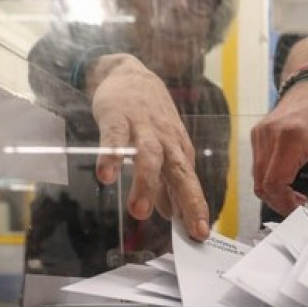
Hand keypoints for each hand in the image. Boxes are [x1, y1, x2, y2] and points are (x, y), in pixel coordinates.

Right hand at [88, 54, 209, 241]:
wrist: (129, 72)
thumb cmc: (149, 117)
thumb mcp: (163, 149)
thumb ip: (166, 183)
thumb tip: (172, 214)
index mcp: (178, 152)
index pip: (190, 184)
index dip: (196, 208)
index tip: (200, 234)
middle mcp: (166, 141)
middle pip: (180, 172)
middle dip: (186, 200)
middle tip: (187, 228)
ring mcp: (142, 128)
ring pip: (149, 157)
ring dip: (146, 184)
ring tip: (139, 211)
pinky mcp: (117, 117)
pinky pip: (114, 138)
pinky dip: (111, 155)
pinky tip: (106, 175)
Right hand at [251, 78, 307, 221]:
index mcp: (290, 138)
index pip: (274, 184)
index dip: (287, 204)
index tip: (304, 211)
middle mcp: (269, 136)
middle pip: (262, 186)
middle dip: (281, 203)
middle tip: (304, 208)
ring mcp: (259, 135)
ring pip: (257, 179)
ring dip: (276, 193)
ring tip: (299, 194)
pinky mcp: (257, 135)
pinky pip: (258, 167)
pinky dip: (272, 180)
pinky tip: (291, 180)